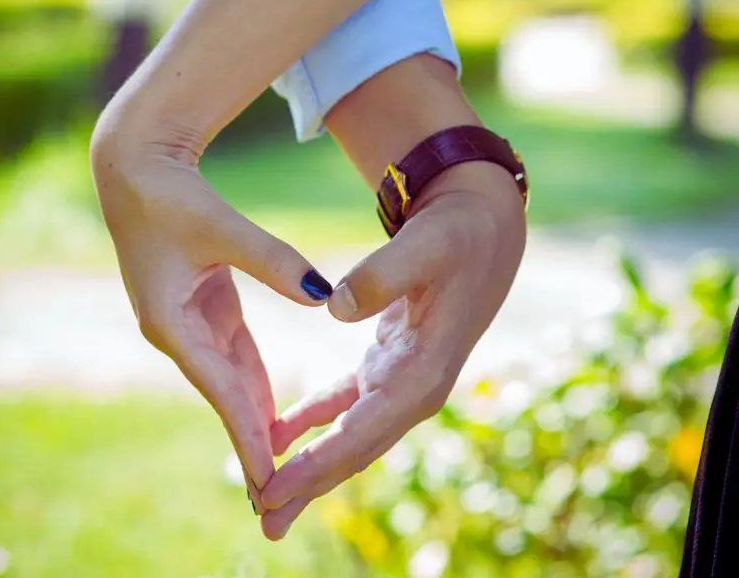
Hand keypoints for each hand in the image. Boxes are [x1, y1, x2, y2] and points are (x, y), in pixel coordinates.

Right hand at [90, 112, 333, 494]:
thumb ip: (271, 260)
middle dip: (250, 439)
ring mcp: (187, 318)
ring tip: (280, 462)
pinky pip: (232, 349)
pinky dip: (252, 378)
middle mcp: (175, 330)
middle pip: (222, 393)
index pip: (219, 388)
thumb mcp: (221, 227)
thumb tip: (320, 294)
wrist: (136, 168)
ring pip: (228, 375)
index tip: (268, 477)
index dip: (246, 433)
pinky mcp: (200, 302)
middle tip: (279, 491)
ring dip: (253, 414)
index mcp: (170, 321)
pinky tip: (272, 407)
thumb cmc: (169, 196)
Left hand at [259, 163, 524, 538]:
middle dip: (311, 486)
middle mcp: (415, 386)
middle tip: (265, 521)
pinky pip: (347, 403)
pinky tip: (282, 435)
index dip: (318, 465)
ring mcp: (404, 378)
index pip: (363, 431)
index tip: (274, 491)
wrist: (484, 227)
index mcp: (424, 370)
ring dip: (311, 465)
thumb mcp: (425, 245)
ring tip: (269, 499)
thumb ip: (382, 275)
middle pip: (355, 448)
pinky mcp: (391, 362)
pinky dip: (315, 420)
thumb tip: (334, 306)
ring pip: (349, 434)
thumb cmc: (458, 235)